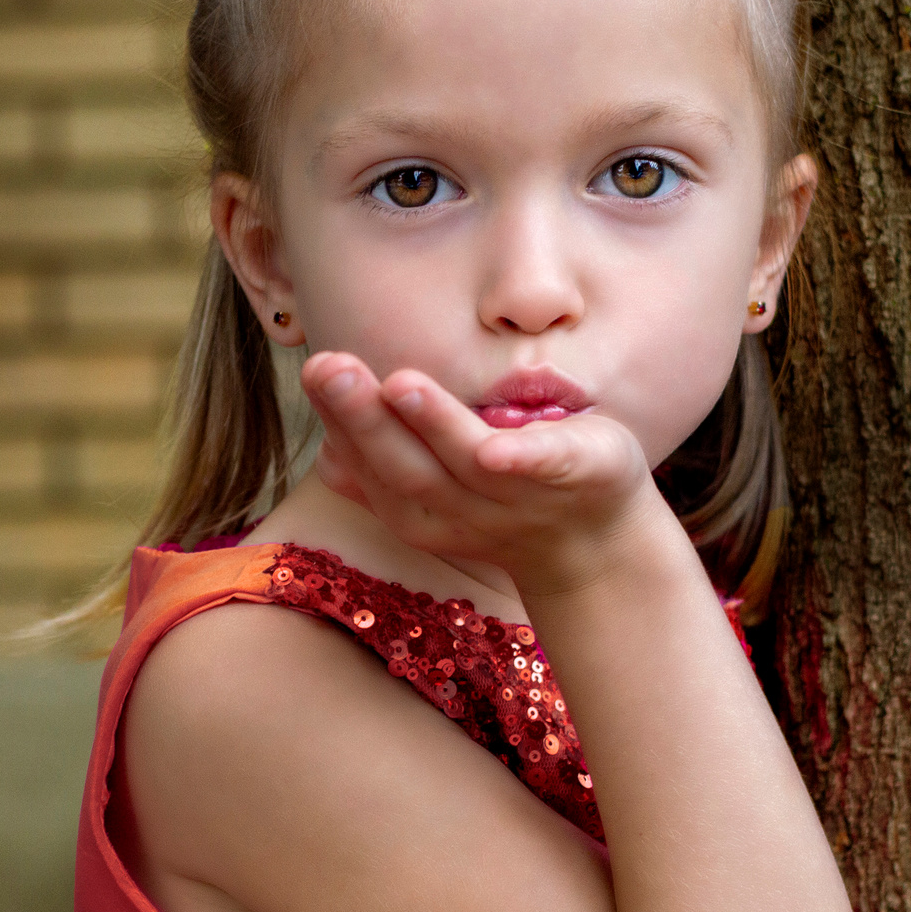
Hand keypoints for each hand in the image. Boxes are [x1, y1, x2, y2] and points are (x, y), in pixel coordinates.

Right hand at [301, 351, 674, 596]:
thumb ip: (387, 468)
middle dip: (362, 418)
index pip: (368, 465)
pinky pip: (542, 469)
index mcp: (418, 509)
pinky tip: (496, 451)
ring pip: (463, 466)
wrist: (597, 545)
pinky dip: (518, 461)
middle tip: (327, 366)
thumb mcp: (440, 488)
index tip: (313, 371)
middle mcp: (459, 510)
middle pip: (403, 468)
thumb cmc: (508, 497)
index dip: (338, 422)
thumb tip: (326, 452)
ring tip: (398, 384)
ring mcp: (516, 498)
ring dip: (431, 426)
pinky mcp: (574, 475)